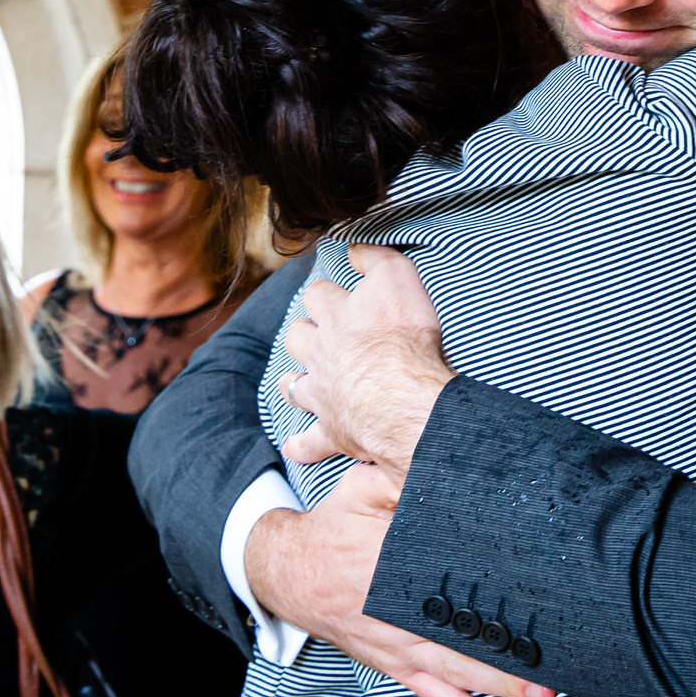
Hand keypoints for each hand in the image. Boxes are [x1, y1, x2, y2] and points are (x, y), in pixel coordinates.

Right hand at [246, 464, 551, 696]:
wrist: (290, 571)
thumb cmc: (331, 527)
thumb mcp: (362, 488)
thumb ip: (400, 478)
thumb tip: (445, 463)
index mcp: (392, 567)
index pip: (451, 579)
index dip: (492, 589)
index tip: (531, 596)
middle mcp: (398, 615)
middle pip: (461, 637)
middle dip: (508, 653)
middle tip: (551, 660)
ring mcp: (399, 647)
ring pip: (456, 674)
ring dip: (498, 686)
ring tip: (540, 692)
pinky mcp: (397, 665)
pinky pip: (436, 695)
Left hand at [278, 244, 454, 479]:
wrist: (402, 397)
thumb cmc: (402, 338)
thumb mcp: (397, 278)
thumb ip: (375, 258)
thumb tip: (354, 248)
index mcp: (336, 318)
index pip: (319, 295)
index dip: (325, 291)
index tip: (332, 291)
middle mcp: (322, 354)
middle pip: (298, 337)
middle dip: (303, 332)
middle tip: (314, 333)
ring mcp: (323, 394)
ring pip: (296, 386)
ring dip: (294, 382)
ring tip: (294, 381)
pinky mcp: (333, 431)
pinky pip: (310, 442)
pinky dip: (302, 446)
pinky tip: (294, 448)